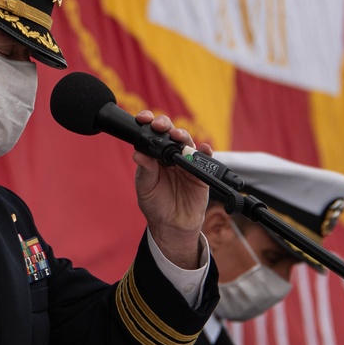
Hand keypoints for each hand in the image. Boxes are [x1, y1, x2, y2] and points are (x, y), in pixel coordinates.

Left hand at [133, 111, 212, 269]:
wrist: (172, 226)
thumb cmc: (156, 205)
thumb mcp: (146, 188)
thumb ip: (145, 170)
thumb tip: (138, 153)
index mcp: (155, 156)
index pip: (152, 134)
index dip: (148, 123)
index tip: (143, 119)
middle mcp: (171, 156)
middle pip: (170, 133)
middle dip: (165, 125)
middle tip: (160, 126)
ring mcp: (186, 163)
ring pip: (187, 142)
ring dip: (183, 135)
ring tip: (178, 137)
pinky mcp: (200, 173)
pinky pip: (205, 159)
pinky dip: (205, 152)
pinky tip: (203, 148)